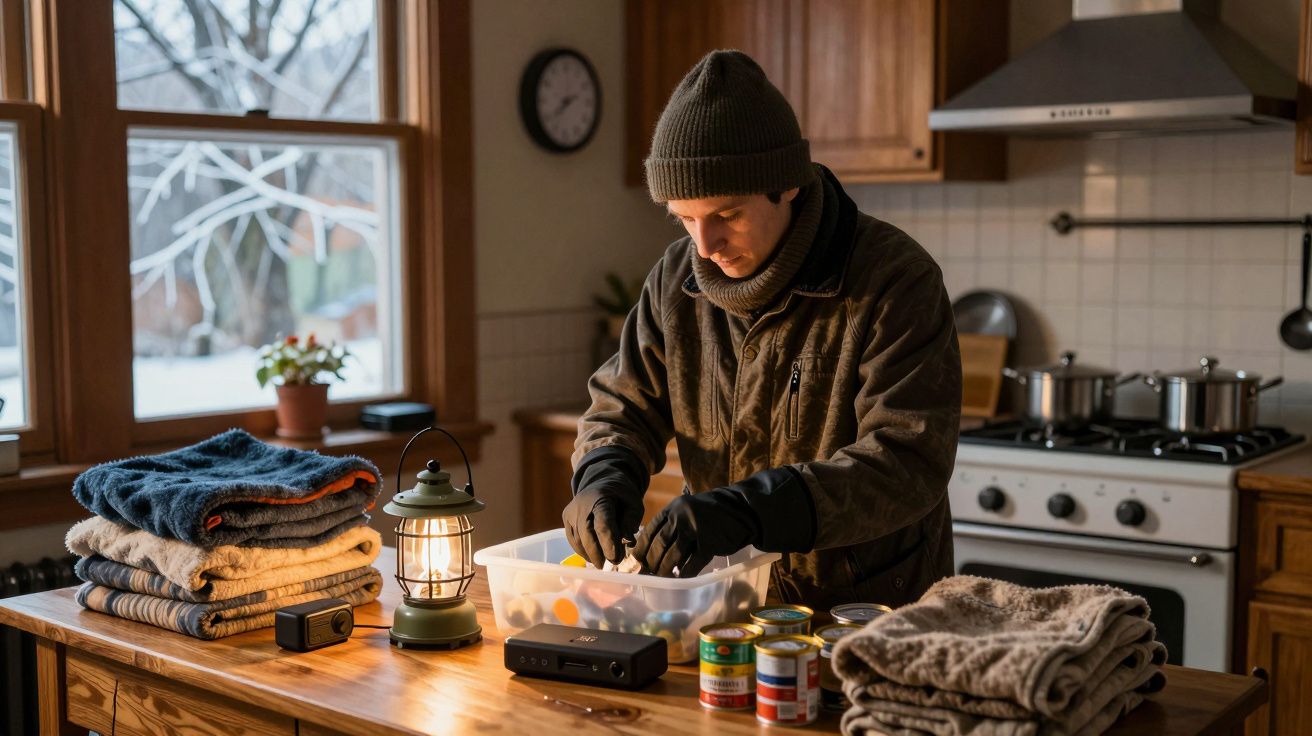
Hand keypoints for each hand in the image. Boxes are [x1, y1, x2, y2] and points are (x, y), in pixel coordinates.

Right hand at [562, 482, 642, 567]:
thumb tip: (627, 541)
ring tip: (605, 561)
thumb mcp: (633, 502)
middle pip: (587, 535)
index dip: (608, 543)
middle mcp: (581, 505)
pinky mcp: (566, 518)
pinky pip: (573, 541)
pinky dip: (584, 551)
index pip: (602, 524)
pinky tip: (595, 555)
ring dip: (592, 555)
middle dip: (599, 554)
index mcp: (600, 498)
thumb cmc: (620, 495)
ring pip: (578, 541)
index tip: (615, 559)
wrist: (600, 482)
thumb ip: (631, 520)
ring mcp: (571, 512)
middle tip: (613, 563)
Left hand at [631, 489, 756, 577]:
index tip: (637, 561)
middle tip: (649, 573)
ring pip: (673, 556)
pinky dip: (684, 574)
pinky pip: (692, 564)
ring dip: (665, 570)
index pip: (650, 530)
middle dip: (652, 562)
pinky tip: (680, 580)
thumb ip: (671, 526)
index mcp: (673, 508)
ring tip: (662, 578)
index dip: (642, 548)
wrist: (742, 511)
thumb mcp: (688, 511)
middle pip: (659, 544)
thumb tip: (650, 552)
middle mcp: (681, 516)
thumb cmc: (711, 515)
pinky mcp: (710, 544)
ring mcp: (696, 529)